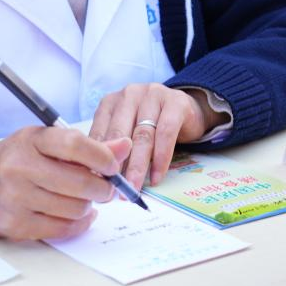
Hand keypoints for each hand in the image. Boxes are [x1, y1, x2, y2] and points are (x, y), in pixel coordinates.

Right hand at [0, 126, 131, 240]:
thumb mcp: (43, 142)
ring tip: (82, 200)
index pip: (75, 145)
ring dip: (87, 207)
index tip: (113, 166)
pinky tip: (76, 216)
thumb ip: (86, 146)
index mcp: (31, 140)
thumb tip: (124, 146)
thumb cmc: (13, 159)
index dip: (102, 157)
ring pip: (74, 208)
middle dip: (102, 188)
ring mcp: (15, 198)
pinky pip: (61, 229)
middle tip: (104, 188)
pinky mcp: (13, 225)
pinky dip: (76, 224)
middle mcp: (20, 167)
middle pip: (79, 182)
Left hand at [89, 83, 221, 188]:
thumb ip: (114, 149)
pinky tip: (157, 176)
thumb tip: (99, 180)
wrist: (188, 110)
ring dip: (138, 166)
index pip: (100, 133)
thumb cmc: (152, 125)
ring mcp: (153, 95)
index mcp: (111, 102)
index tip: (97, 184)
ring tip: (134, 188)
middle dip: (116, 166)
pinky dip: (161, 158)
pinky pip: (166, 132)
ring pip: (142, 135)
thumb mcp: (128, 133)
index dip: (98, 160)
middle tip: (113, 191)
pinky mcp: (176, 101)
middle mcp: (129, 94)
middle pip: (120, 135)